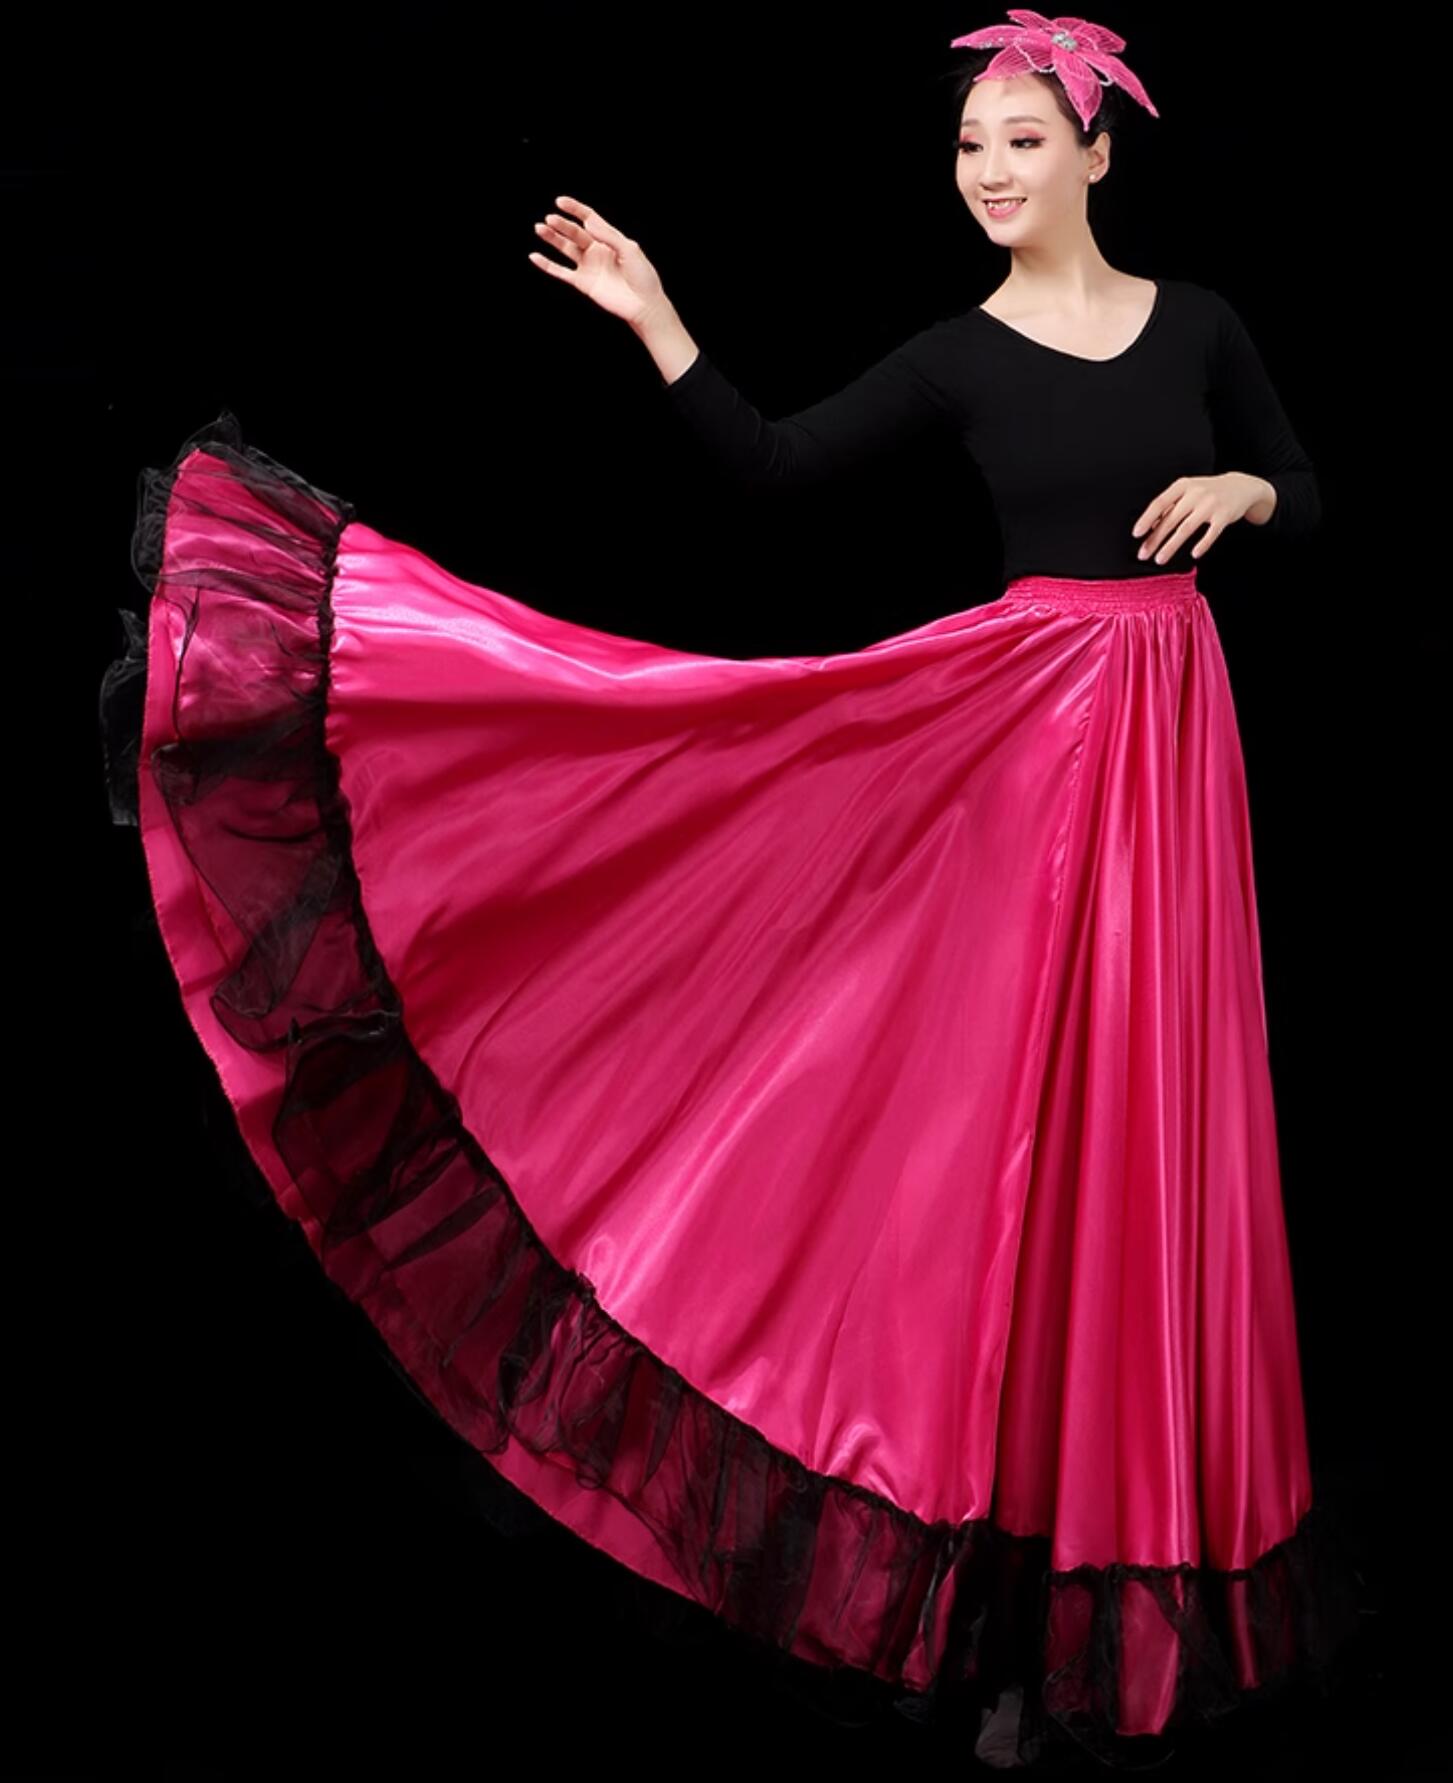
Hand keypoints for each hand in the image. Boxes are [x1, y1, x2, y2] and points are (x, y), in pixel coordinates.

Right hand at [528, 195, 668, 329]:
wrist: (644, 306)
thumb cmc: (643, 276)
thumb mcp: (630, 250)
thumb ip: (608, 235)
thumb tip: (587, 222)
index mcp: (609, 239)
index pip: (589, 218)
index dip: (575, 209)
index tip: (560, 201)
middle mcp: (596, 250)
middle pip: (575, 232)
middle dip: (561, 225)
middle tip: (549, 219)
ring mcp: (589, 266)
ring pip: (566, 248)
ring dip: (552, 238)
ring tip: (540, 228)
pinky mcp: (583, 283)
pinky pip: (561, 272)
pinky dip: (547, 265)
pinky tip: (535, 257)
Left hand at [1130, 473, 1272, 563]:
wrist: (1241, 486)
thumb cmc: (1208, 492)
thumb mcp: (1188, 492)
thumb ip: (1170, 507)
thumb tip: (1151, 526)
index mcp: (1183, 486)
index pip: (1159, 502)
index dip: (1146, 519)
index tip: (1136, 534)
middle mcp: (1195, 493)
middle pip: (1170, 519)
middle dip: (1155, 539)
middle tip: (1143, 554)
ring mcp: (1211, 504)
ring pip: (1186, 528)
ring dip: (1171, 546)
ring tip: (1160, 559)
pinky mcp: (1224, 515)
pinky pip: (1211, 533)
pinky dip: (1202, 544)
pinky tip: (1193, 554)